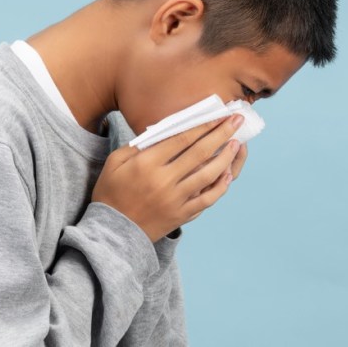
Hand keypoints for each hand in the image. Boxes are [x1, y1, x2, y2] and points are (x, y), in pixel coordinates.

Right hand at [92, 114, 244, 241]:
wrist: (111, 233)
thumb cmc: (111, 192)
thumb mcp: (115, 162)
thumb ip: (138, 145)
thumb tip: (165, 131)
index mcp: (146, 163)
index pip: (182, 138)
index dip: (204, 125)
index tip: (219, 114)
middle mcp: (164, 180)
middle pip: (200, 152)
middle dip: (221, 133)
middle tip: (237, 120)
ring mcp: (175, 199)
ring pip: (208, 175)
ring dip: (225, 157)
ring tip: (236, 143)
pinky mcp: (181, 215)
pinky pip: (207, 200)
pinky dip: (220, 187)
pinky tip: (228, 174)